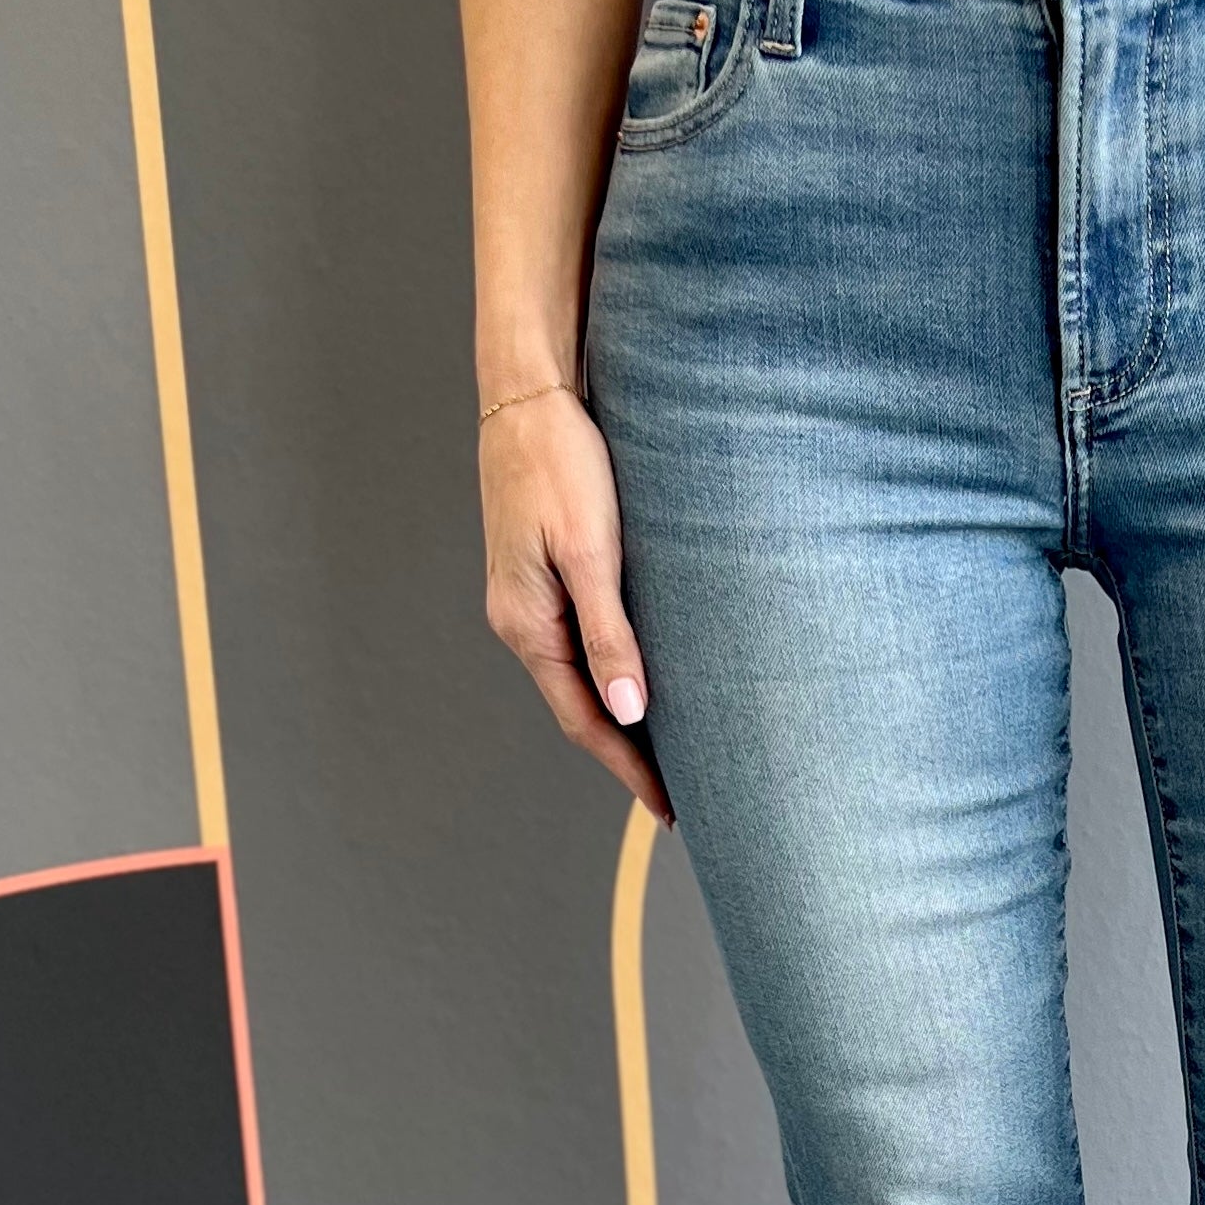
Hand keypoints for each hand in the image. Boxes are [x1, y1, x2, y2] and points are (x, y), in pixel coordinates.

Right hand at [479, 385, 673, 826]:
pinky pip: (580, 645)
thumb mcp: (593, 549)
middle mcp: (521, 622)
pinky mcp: (544, 575)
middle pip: (580, 709)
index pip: (585, 720)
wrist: (529, 395)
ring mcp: (528, 600)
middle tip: (683, 798)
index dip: (630, 769)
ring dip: (622, 718)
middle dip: (628, 756)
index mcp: (528, 624)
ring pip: (580, 679)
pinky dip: (614, 675)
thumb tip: (629, 713)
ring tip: (671, 754)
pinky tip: (645, 683)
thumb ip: (610, 634)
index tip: (672, 809)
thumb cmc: (563, 462)